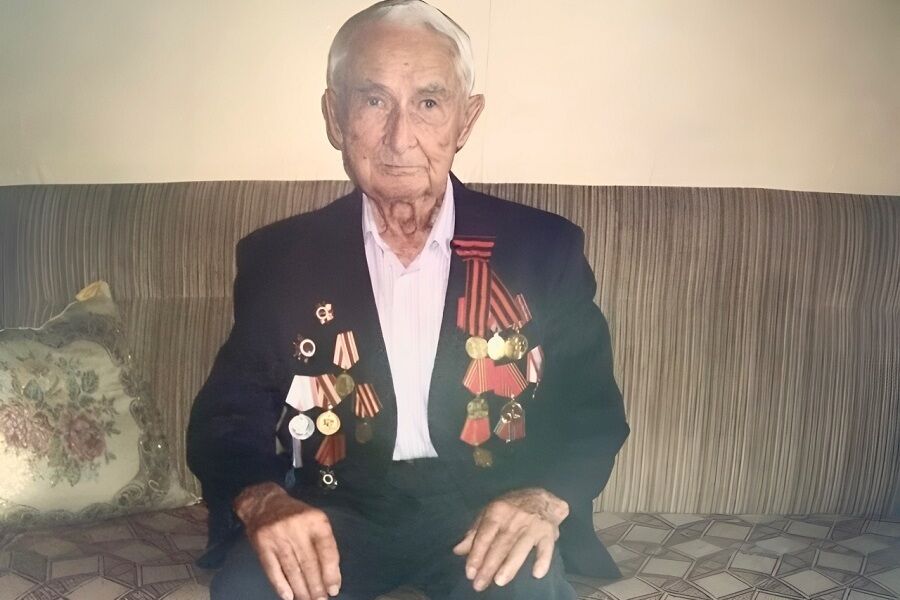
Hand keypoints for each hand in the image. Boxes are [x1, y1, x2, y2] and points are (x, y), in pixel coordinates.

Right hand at [234, 482, 340, 599]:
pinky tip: (289, 597)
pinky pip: (273, 570)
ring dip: (301, 590)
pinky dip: (281, 586)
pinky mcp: (262, 544)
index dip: (331, 572)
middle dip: (316, 586)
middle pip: (309, 563)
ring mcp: (278, 536)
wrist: (264, 503)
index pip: (327, 550)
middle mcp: (297, 527)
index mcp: (315, 520)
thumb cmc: (296, 516)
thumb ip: (323, 543)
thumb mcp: (315, 520)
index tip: (333, 589)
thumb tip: (331, 575)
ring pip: (292, 569)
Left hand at [452, 487, 568, 590]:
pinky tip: (537, 573)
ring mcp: (532, 525)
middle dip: (489, 566)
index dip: (477, 554)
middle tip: (479, 585)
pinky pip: (546, 547)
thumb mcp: (490, 513)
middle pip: (500, 545)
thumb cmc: (511, 508)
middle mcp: (514, 518)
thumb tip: (457, 550)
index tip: (470, 573)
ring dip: (510, 565)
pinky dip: (543, 559)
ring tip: (499, 581)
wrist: (542, 497)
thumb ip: (475, 533)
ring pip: (520, 548)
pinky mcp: (548, 532)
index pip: (485, 536)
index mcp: (497, 512)